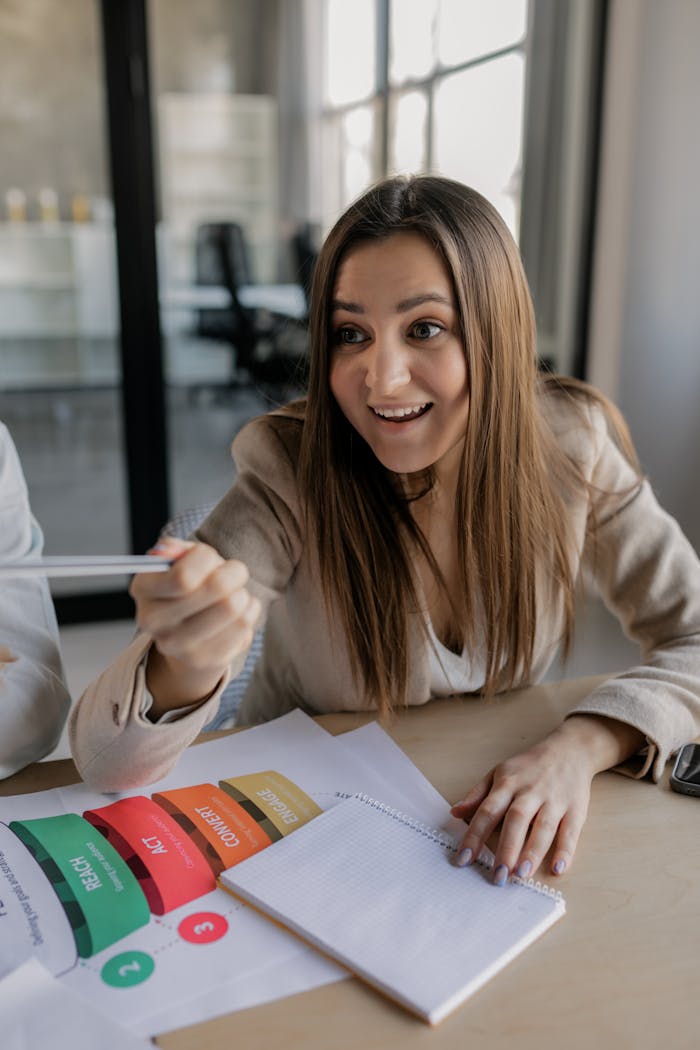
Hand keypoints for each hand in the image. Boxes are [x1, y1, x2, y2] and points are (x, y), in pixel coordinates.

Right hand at [130, 536, 260, 713]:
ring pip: (234, 606)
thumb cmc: (189, 588)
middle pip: (217, 588)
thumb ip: (177, 549)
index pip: (183, 577)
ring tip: (234, 594)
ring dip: (242, 593)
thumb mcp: (180, 561)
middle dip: (233, 572)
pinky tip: (236, 614)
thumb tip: (171, 549)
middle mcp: (153, 621)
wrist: (189, 635)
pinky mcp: (206, 660)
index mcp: (142, 588)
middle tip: (233, 573)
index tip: (210, 558)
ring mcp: (178, 647)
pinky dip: (249, 611)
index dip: (207, 559)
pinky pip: (245, 624)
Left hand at [450, 716, 622, 883]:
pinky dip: (566, 850)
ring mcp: (554, 800)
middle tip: (497, 875)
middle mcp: (530, 792)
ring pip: (543, 827)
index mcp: (507, 784)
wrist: (570, 749)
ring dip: (533, 852)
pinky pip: (571, 831)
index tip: (463, 859)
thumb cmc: (529, 766)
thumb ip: (478, 795)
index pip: (487, 811)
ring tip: (521, 874)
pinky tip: (558, 868)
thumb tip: (455, 813)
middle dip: (506, 848)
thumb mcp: (499, 772)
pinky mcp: (575, 809)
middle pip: (516, 820)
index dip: (474, 835)